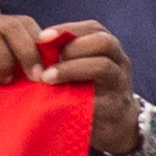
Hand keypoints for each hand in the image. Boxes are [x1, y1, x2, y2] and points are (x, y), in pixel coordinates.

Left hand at [27, 16, 139, 148]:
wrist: (116, 127)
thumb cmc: (90, 92)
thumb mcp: (81, 70)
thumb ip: (66, 57)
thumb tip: (35, 46)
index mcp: (110, 49)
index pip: (93, 28)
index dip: (67, 29)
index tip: (42, 37)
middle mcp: (120, 62)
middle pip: (103, 42)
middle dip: (72, 48)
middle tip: (46, 61)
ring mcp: (120, 85)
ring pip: (103, 66)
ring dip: (71, 69)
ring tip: (47, 77)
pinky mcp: (116, 109)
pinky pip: (99, 99)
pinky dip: (76, 96)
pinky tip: (59, 99)